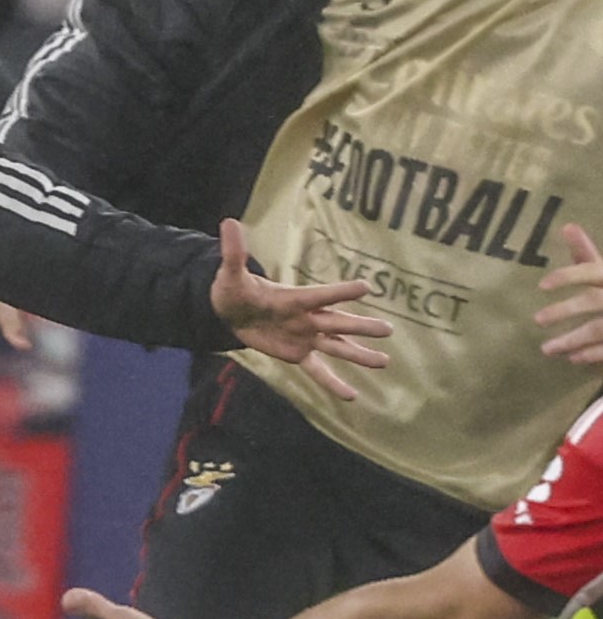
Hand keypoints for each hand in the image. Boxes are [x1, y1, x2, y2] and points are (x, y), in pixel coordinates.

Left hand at [214, 219, 391, 396]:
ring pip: (337, 346)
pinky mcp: (298, 354)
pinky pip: (318, 370)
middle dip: (361, 326)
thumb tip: (229, 222)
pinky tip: (352, 396)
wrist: (231, 311)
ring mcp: (306, 337)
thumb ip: (234, 253)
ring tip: (384, 362)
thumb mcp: (231, 273)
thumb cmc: (235, 289)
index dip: (340, 292)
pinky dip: (333, 383)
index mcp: (294, 298)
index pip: (320, 295)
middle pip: (338, 322)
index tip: (366, 286)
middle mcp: (307, 318)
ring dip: (359, 354)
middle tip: (389, 329)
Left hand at [540, 221, 602, 366]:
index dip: (568, 276)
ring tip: (546, 349)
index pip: (591, 271)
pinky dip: (592, 354)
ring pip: (598, 329)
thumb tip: (567, 226)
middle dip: (564, 311)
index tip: (542, 285)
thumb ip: (587, 251)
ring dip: (571, 340)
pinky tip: (573, 358)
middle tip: (537, 319)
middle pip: (592, 301)